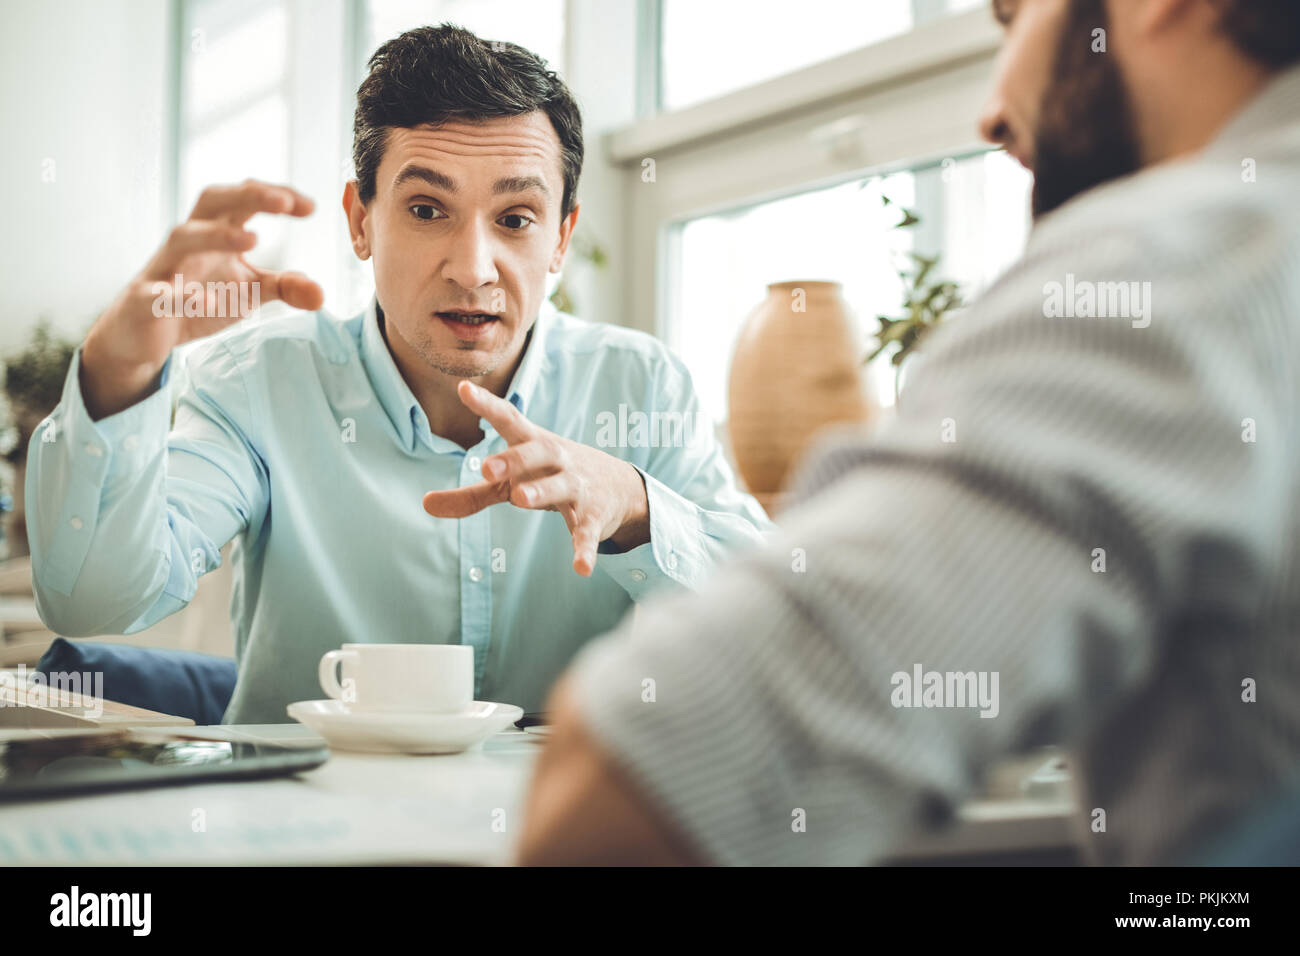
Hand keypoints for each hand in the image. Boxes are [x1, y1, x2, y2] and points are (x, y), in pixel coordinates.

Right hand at [81, 179, 323, 418]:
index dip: (275, 196)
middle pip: (211, 201)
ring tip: (253, 241)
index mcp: (214, 232)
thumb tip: (322, 294)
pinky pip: (159, 292)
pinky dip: (181, 294)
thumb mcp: (248, 291)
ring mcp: (164, 268)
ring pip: (183, 238)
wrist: (141, 333)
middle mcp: (188, 242)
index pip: (244, 200)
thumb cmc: (198, 299)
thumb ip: (284, 286)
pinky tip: (205, 301)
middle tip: (284, 201)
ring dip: (217, 235)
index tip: (311, 205)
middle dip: (247, 196)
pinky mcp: (144, 300)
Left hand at [422, 381, 650, 576]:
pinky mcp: (594, 515)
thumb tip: (424, 504)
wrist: (619, 487)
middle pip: (536, 452)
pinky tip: (581, 568)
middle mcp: (557, 459)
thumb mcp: (512, 482)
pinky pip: (587, 532)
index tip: (464, 389)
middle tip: (487, 469)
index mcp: (532, 444)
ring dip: (541, 490)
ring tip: (521, 499)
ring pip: (560, 486)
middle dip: (513, 460)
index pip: (508, 418)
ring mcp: (577, 486)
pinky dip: (584, 549)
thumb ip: (472, 494)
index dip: (486, 404)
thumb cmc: (551, 476)